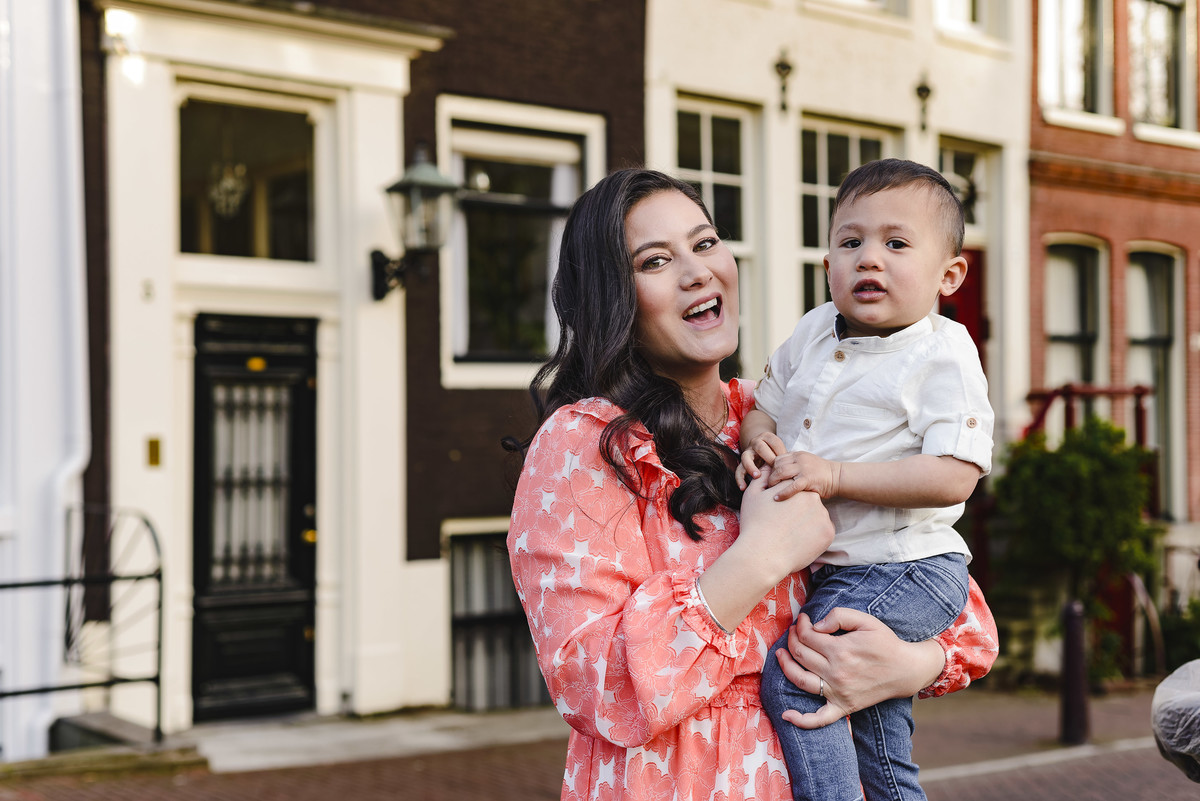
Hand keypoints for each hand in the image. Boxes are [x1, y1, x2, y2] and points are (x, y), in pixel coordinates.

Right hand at [736, 432, 786, 489]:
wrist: (761, 449)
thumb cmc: (775, 453)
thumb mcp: (780, 450)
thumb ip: (784, 456)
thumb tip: (792, 469)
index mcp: (767, 437)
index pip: (774, 442)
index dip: (780, 452)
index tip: (786, 463)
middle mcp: (755, 442)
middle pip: (759, 447)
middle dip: (767, 457)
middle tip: (774, 468)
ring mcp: (748, 452)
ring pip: (745, 457)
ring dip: (751, 467)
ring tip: (756, 476)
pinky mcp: (742, 463)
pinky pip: (738, 470)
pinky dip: (739, 479)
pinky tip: (743, 487)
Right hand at [736, 468, 834, 579]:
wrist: (763, 554)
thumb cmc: (754, 523)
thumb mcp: (753, 495)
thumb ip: (762, 478)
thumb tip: (768, 467)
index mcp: (796, 487)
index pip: (796, 491)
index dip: (786, 503)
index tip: (779, 514)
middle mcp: (813, 498)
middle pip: (808, 505)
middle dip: (799, 513)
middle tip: (784, 526)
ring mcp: (823, 516)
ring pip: (816, 519)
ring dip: (807, 525)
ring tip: (791, 536)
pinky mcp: (829, 534)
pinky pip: (822, 534)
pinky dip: (814, 538)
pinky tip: (799, 543)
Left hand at [769, 451, 840, 499]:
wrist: (837, 477)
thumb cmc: (820, 473)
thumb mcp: (805, 464)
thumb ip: (793, 465)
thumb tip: (777, 474)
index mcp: (798, 455)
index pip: (778, 458)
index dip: (771, 468)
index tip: (769, 478)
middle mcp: (799, 459)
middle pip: (777, 464)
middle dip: (770, 475)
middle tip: (768, 486)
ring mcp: (803, 468)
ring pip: (781, 472)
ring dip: (773, 482)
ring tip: (771, 491)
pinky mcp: (808, 479)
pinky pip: (791, 486)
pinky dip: (783, 493)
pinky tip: (777, 498)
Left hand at [773, 609, 945, 728]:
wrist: (905, 670)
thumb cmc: (885, 642)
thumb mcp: (865, 620)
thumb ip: (839, 616)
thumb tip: (816, 625)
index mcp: (841, 650)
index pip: (807, 636)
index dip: (800, 625)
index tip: (802, 619)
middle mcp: (836, 673)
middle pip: (800, 654)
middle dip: (792, 639)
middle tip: (794, 631)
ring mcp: (838, 692)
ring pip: (800, 680)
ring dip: (785, 666)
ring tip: (780, 654)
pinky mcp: (844, 707)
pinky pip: (819, 718)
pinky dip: (802, 720)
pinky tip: (786, 715)